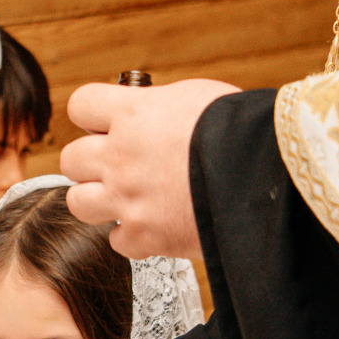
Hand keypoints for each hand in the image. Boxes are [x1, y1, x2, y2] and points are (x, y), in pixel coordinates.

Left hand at [61, 78, 240, 261]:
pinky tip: (155, 224)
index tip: (108, 123)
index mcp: (133, 114)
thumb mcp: (198, 97)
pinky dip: (132, 236)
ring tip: (127, 198)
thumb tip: (148, 112)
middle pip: (71, 159)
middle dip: (91, 162)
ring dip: (99, 201)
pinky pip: (116, 241)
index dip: (93, 115)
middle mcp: (120, 156)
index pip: (81, 105)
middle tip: (119, 165)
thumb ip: (159, 108)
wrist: (267, 176)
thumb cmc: (242, 130)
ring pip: (78, 202)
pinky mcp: (145, 236)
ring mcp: (127, 199)